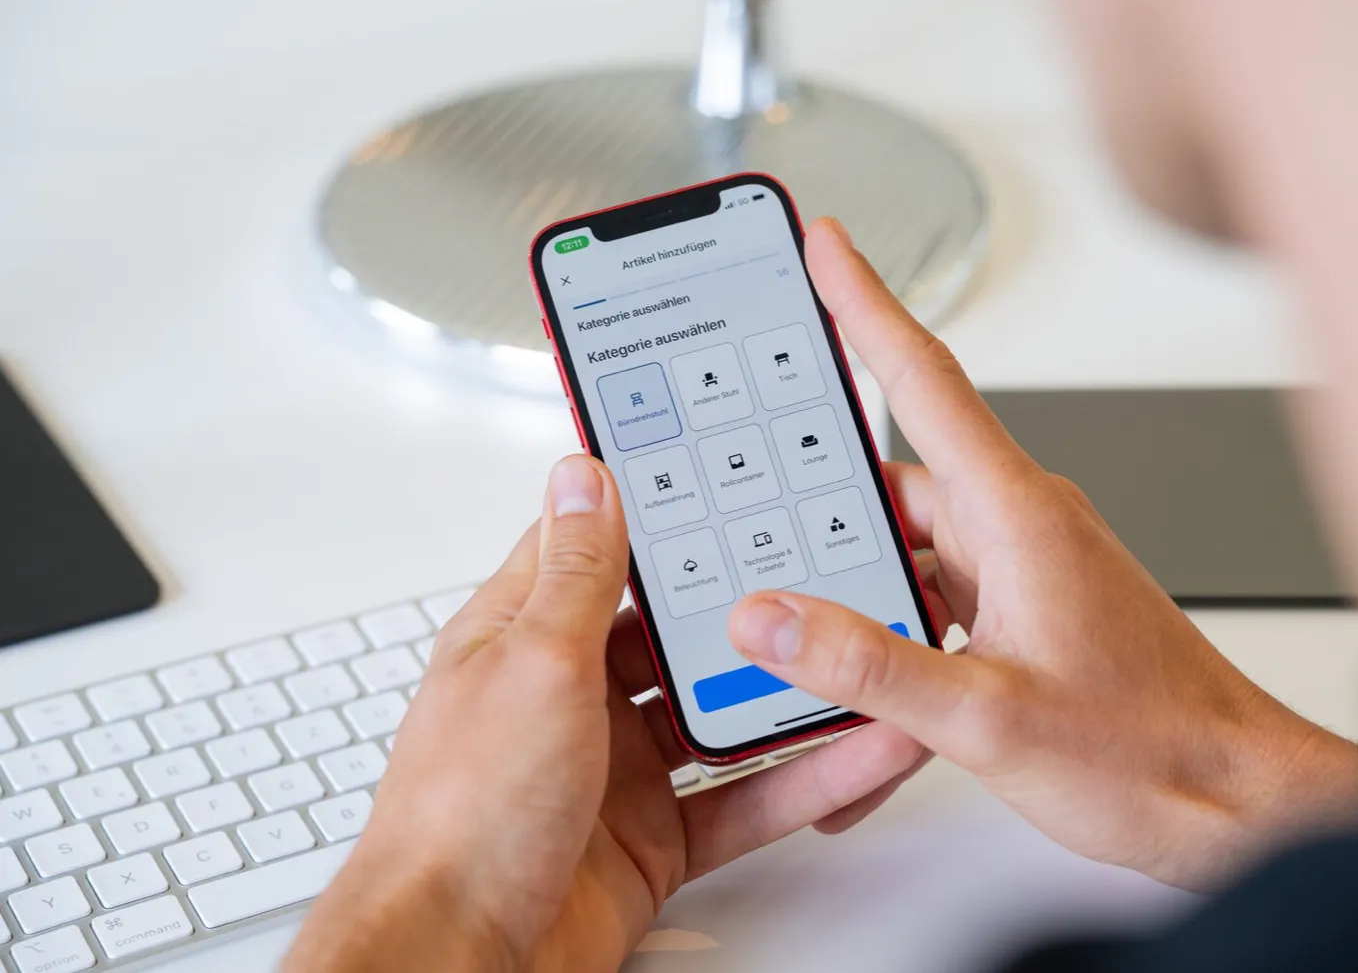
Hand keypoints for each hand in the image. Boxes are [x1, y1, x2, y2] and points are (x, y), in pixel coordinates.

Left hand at [284, 455, 929, 972]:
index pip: (595, 550)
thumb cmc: (460, 818)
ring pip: (719, 716)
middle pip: (673, 634)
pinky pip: (741, 799)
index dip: (652, 511)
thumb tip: (582, 478)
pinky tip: (852, 753)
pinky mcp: (654, 837)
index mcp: (523, 639)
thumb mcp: (533, 667)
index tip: (718, 477)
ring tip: (854, 656)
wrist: (458, 961)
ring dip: (783, 695)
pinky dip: (799, 780)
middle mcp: (570, 698)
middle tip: (818, 566)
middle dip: (740, 607)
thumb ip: (575, 576)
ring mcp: (615, 769)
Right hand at [727, 218, 1357, 890]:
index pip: (923, 381)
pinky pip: (935, 595)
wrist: (1238, 800)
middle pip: (892, 480)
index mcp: (1017, 514)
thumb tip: (771, 618)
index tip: (826, 243)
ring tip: (806, 643)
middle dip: (820, 505)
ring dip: (858, 591)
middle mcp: (1020, 524)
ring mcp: (1024, 566)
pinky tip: (866, 692)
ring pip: (909, 549)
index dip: (863, 302)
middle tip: (752, 511)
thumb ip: (868, 666)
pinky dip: (894, 631)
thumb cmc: (1153, 752)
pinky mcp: (1025, 608)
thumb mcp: (988, 718)